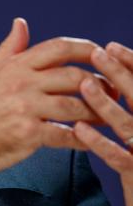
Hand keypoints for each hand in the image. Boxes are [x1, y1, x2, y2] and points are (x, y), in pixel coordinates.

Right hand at [0, 18, 99, 180]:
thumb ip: (10, 49)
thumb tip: (21, 23)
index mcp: (14, 65)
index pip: (59, 48)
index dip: (86, 49)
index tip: (102, 55)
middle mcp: (21, 83)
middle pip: (74, 77)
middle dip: (100, 85)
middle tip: (113, 93)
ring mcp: (24, 108)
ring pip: (75, 107)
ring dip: (97, 114)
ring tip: (107, 119)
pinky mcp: (27, 134)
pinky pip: (65, 135)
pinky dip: (82, 140)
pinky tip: (90, 141)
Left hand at [75, 42, 132, 205]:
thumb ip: (130, 107)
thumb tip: (108, 78)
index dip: (132, 66)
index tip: (111, 47)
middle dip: (120, 75)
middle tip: (98, 53)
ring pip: (129, 126)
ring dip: (106, 104)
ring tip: (85, 85)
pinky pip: (119, 158)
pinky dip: (99, 142)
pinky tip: (78, 129)